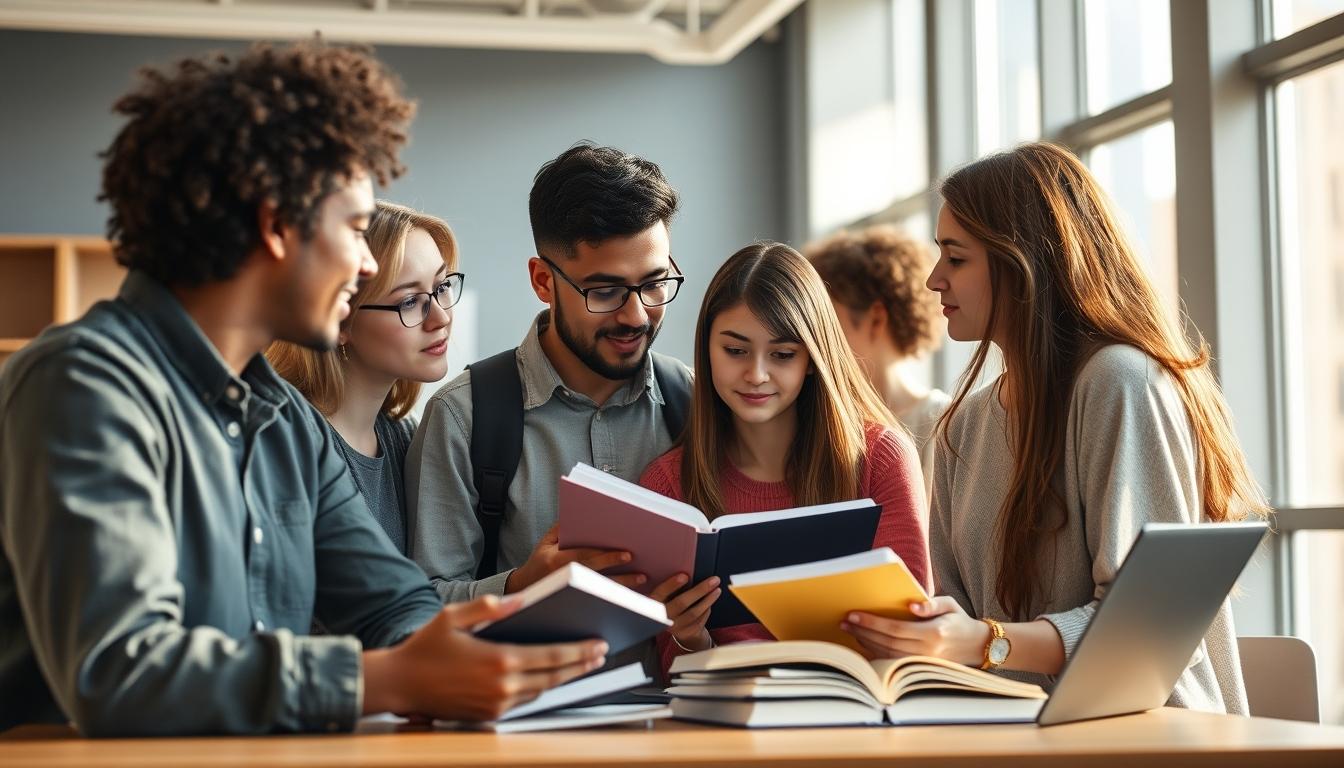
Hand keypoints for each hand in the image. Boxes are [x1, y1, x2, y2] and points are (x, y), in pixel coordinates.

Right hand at [362, 594, 607, 720]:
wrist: (400, 684)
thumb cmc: (425, 647)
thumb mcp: (453, 616)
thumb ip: (489, 608)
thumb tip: (520, 600)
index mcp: (499, 659)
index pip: (552, 656)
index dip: (579, 651)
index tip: (598, 645)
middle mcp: (502, 686)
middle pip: (554, 676)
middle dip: (580, 665)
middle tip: (600, 655)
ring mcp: (496, 704)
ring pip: (541, 691)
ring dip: (564, 679)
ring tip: (582, 665)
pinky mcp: (489, 716)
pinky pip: (523, 702)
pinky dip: (540, 689)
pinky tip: (549, 678)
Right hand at [505, 524, 645, 592]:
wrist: (524, 590)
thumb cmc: (538, 563)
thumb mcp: (544, 542)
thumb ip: (561, 528)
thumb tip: (580, 514)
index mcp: (556, 561)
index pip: (585, 557)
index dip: (607, 556)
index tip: (627, 554)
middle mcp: (564, 578)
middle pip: (597, 574)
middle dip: (620, 572)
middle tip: (640, 569)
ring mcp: (569, 593)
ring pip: (601, 590)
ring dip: (622, 586)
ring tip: (642, 579)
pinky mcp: (574, 602)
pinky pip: (598, 600)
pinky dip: (615, 597)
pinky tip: (631, 593)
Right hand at [648, 574, 719, 651]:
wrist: (675, 626)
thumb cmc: (672, 603)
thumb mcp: (666, 595)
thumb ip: (672, 586)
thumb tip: (689, 572)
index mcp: (654, 603)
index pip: (660, 592)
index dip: (671, 585)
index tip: (685, 576)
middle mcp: (662, 616)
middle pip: (681, 603)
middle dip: (699, 590)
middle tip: (713, 580)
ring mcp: (674, 626)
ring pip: (693, 613)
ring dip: (708, 600)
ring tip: (717, 589)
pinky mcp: (685, 633)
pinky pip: (699, 620)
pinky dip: (707, 609)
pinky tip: (712, 600)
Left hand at [839, 596, 989, 665]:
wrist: (977, 646)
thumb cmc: (959, 620)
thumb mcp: (950, 604)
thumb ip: (931, 604)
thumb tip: (912, 605)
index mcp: (934, 633)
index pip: (895, 629)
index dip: (872, 623)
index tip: (853, 615)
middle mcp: (927, 651)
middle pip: (887, 643)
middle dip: (863, 632)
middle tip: (844, 621)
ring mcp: (923, 663)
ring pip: (887, 655)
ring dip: (865, 643)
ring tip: (849, 630)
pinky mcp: (919, 669)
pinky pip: (892, 663)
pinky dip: (874, 654)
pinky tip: (862, 643)